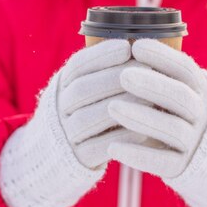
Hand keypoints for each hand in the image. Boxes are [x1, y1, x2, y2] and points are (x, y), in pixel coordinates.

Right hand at [0, 39, 150, 206]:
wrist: (56, 155)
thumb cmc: (85, 111)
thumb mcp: (83, 88)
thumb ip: (104, 72)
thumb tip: (141, 46)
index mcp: (62, 86)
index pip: (77, 66)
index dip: (101, 55)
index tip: (127, 47)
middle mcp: (59, 109)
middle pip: (82, 90)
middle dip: (115, 77)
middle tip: (146, 69)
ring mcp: (67, 135)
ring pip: (89, 118)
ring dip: (121, 106)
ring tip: (149, 98)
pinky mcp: (78, 159)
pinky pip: (99, 148)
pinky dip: (122, 138)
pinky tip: (144, 130)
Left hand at [106, 38, 206, 177]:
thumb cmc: (182, 115)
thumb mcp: (182, 92)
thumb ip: (162, 76)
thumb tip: (125, 45)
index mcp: (200, 90)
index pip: (185, 69)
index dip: (163, 56)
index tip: (136, 46)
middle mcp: (201, 114)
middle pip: (181, 97)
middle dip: (151, 84)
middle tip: (123, 75)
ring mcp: (194, 142)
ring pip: (171, 129)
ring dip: (140, 117)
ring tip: (111, 107)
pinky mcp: (183, 167)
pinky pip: (162, 162)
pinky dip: (138, 155)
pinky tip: (113, 148)